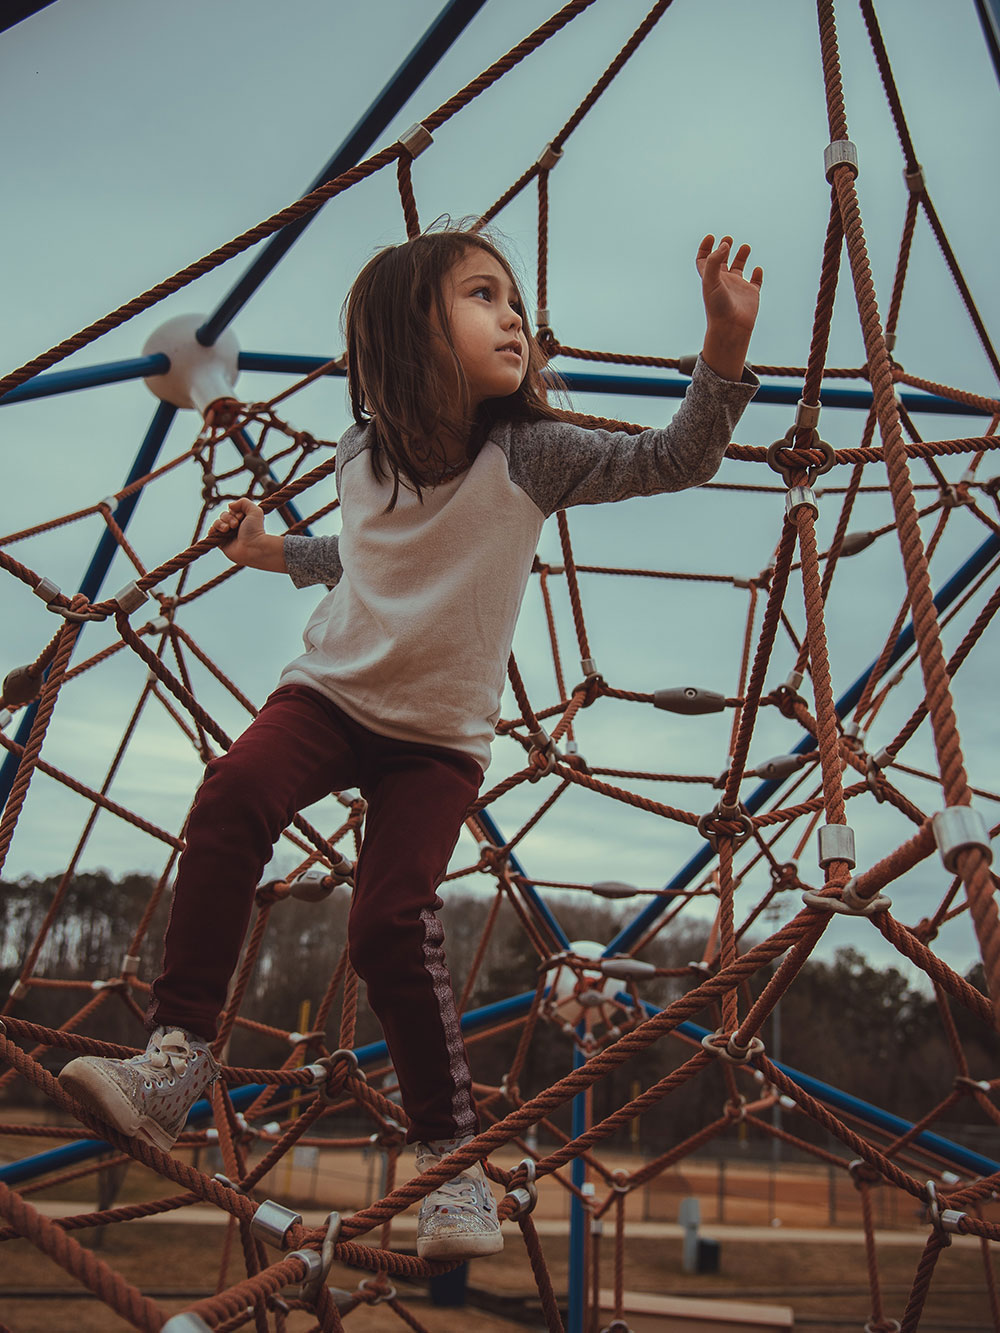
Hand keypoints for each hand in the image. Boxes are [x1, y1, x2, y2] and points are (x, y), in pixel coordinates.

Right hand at [209, 498, 284, 571]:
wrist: (253, 547)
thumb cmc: (255, 530)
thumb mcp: (255, 511)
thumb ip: (244, 502)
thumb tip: (229, 505)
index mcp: (243, 520)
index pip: (232, 510)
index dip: (235, 512)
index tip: (241, 517)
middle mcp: (235, 527)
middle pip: (223, 515)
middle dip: (228, 518)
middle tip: (236, 525)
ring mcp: (227, 534)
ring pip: (217, 522)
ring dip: (221, 523)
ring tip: (228, 529)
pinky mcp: (221, 543)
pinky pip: (211, 532)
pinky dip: (214, 529)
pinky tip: (222, 531)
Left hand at [696, 234, 761, 381]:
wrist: (730, 328)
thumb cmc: (717, 307)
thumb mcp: (711, 281)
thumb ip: (715, 261)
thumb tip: (724, 244)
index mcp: (710, 279)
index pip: (703, 260)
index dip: (705, 248)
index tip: (711, 237)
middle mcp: (723, 282)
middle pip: (721, 261)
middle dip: (724, 248)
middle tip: (728, 239)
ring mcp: (737, 288)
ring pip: (739, 268)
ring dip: (741, 256)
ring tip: (745, 246)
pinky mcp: (751, 295)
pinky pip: (755, 282)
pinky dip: (757, 275)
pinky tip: (757, 269)